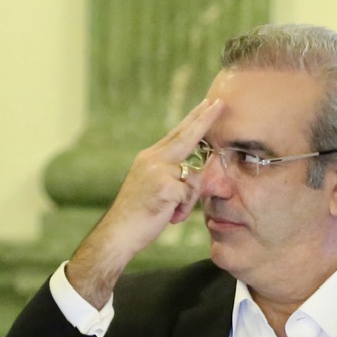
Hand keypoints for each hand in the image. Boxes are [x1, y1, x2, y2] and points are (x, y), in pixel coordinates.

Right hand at [63, 98, 224, 308]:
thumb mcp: (154, 188)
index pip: (177, 133)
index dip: (194, 119)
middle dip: (204, 119)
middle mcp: (153, 158)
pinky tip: (166, 216)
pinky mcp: (164, 185)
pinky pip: (189, 194)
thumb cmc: (137, 215)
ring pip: (194, 177)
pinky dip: (183, 210)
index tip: (207, 104)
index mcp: (150, 157)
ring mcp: (158, 170)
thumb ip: (171, 174)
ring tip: (169, 212)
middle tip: (219, 103)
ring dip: (188, 200)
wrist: (117, 233)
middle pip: (186, 136)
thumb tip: (195, 171)